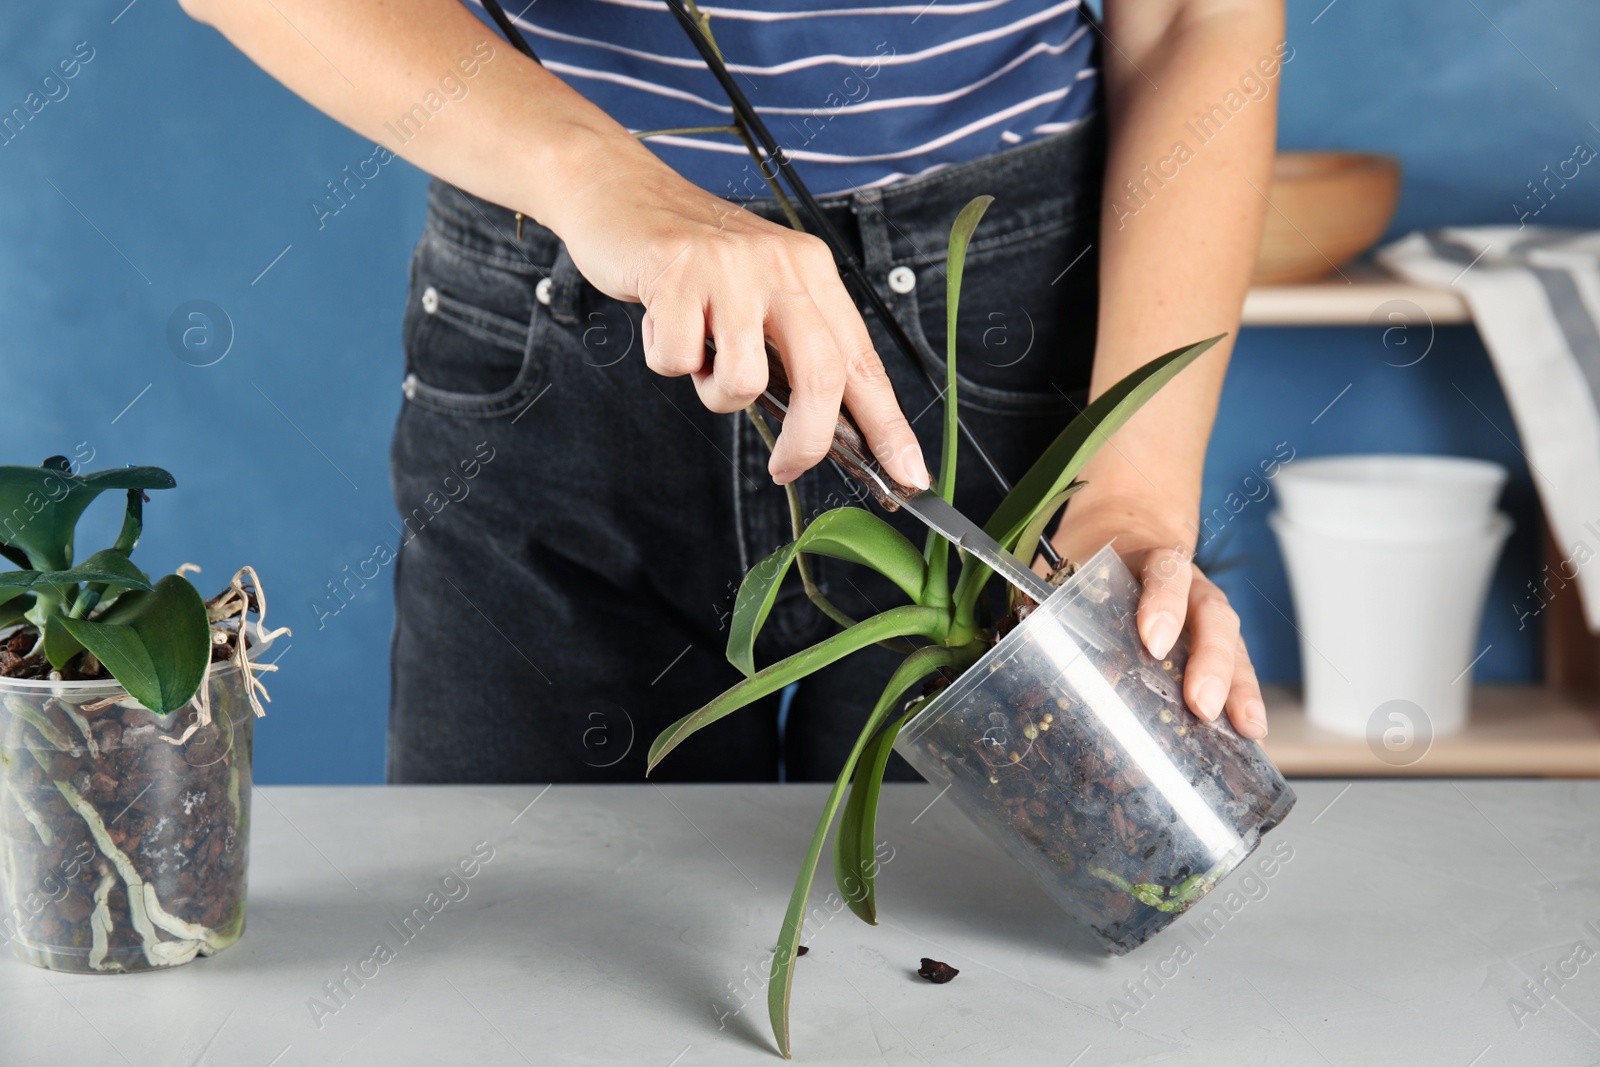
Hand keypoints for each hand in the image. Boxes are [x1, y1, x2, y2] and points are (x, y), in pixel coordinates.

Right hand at [544, 147, 929, 490]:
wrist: (621, 192)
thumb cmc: (693, 259)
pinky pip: (678, 362)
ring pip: (744, 380)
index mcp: (813, 272)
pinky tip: (661, 322)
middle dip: (807, 442)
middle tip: (787, 468)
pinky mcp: (676, 274)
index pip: (863, 361)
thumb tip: (829, 431)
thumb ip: (793, 349)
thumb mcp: (761, 292)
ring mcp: (729, 268)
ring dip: (715, 391)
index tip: (908, 474)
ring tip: (699, 352)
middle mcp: (781, 265)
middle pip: (821, 377)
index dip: (888, 425)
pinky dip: (665, 360)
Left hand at [1047, 497, 1267, 739]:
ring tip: (1245, 728)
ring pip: (1232, 640)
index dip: (1162, 603)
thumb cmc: (1092, 559)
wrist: (1125, 530)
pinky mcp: (1216, 637)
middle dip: (1210, 660)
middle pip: (1210, 614)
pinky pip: (1239, 662)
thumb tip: (1011, 644)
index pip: (1164, 571)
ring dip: (1239, 686)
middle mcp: (1188, 583)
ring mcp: (1206, 610)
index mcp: (1148, 558)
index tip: (1152, 641)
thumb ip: (1045, 599)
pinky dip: (1246, 696)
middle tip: (1200, 703)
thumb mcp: (1066, 567)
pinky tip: (1250, 730)